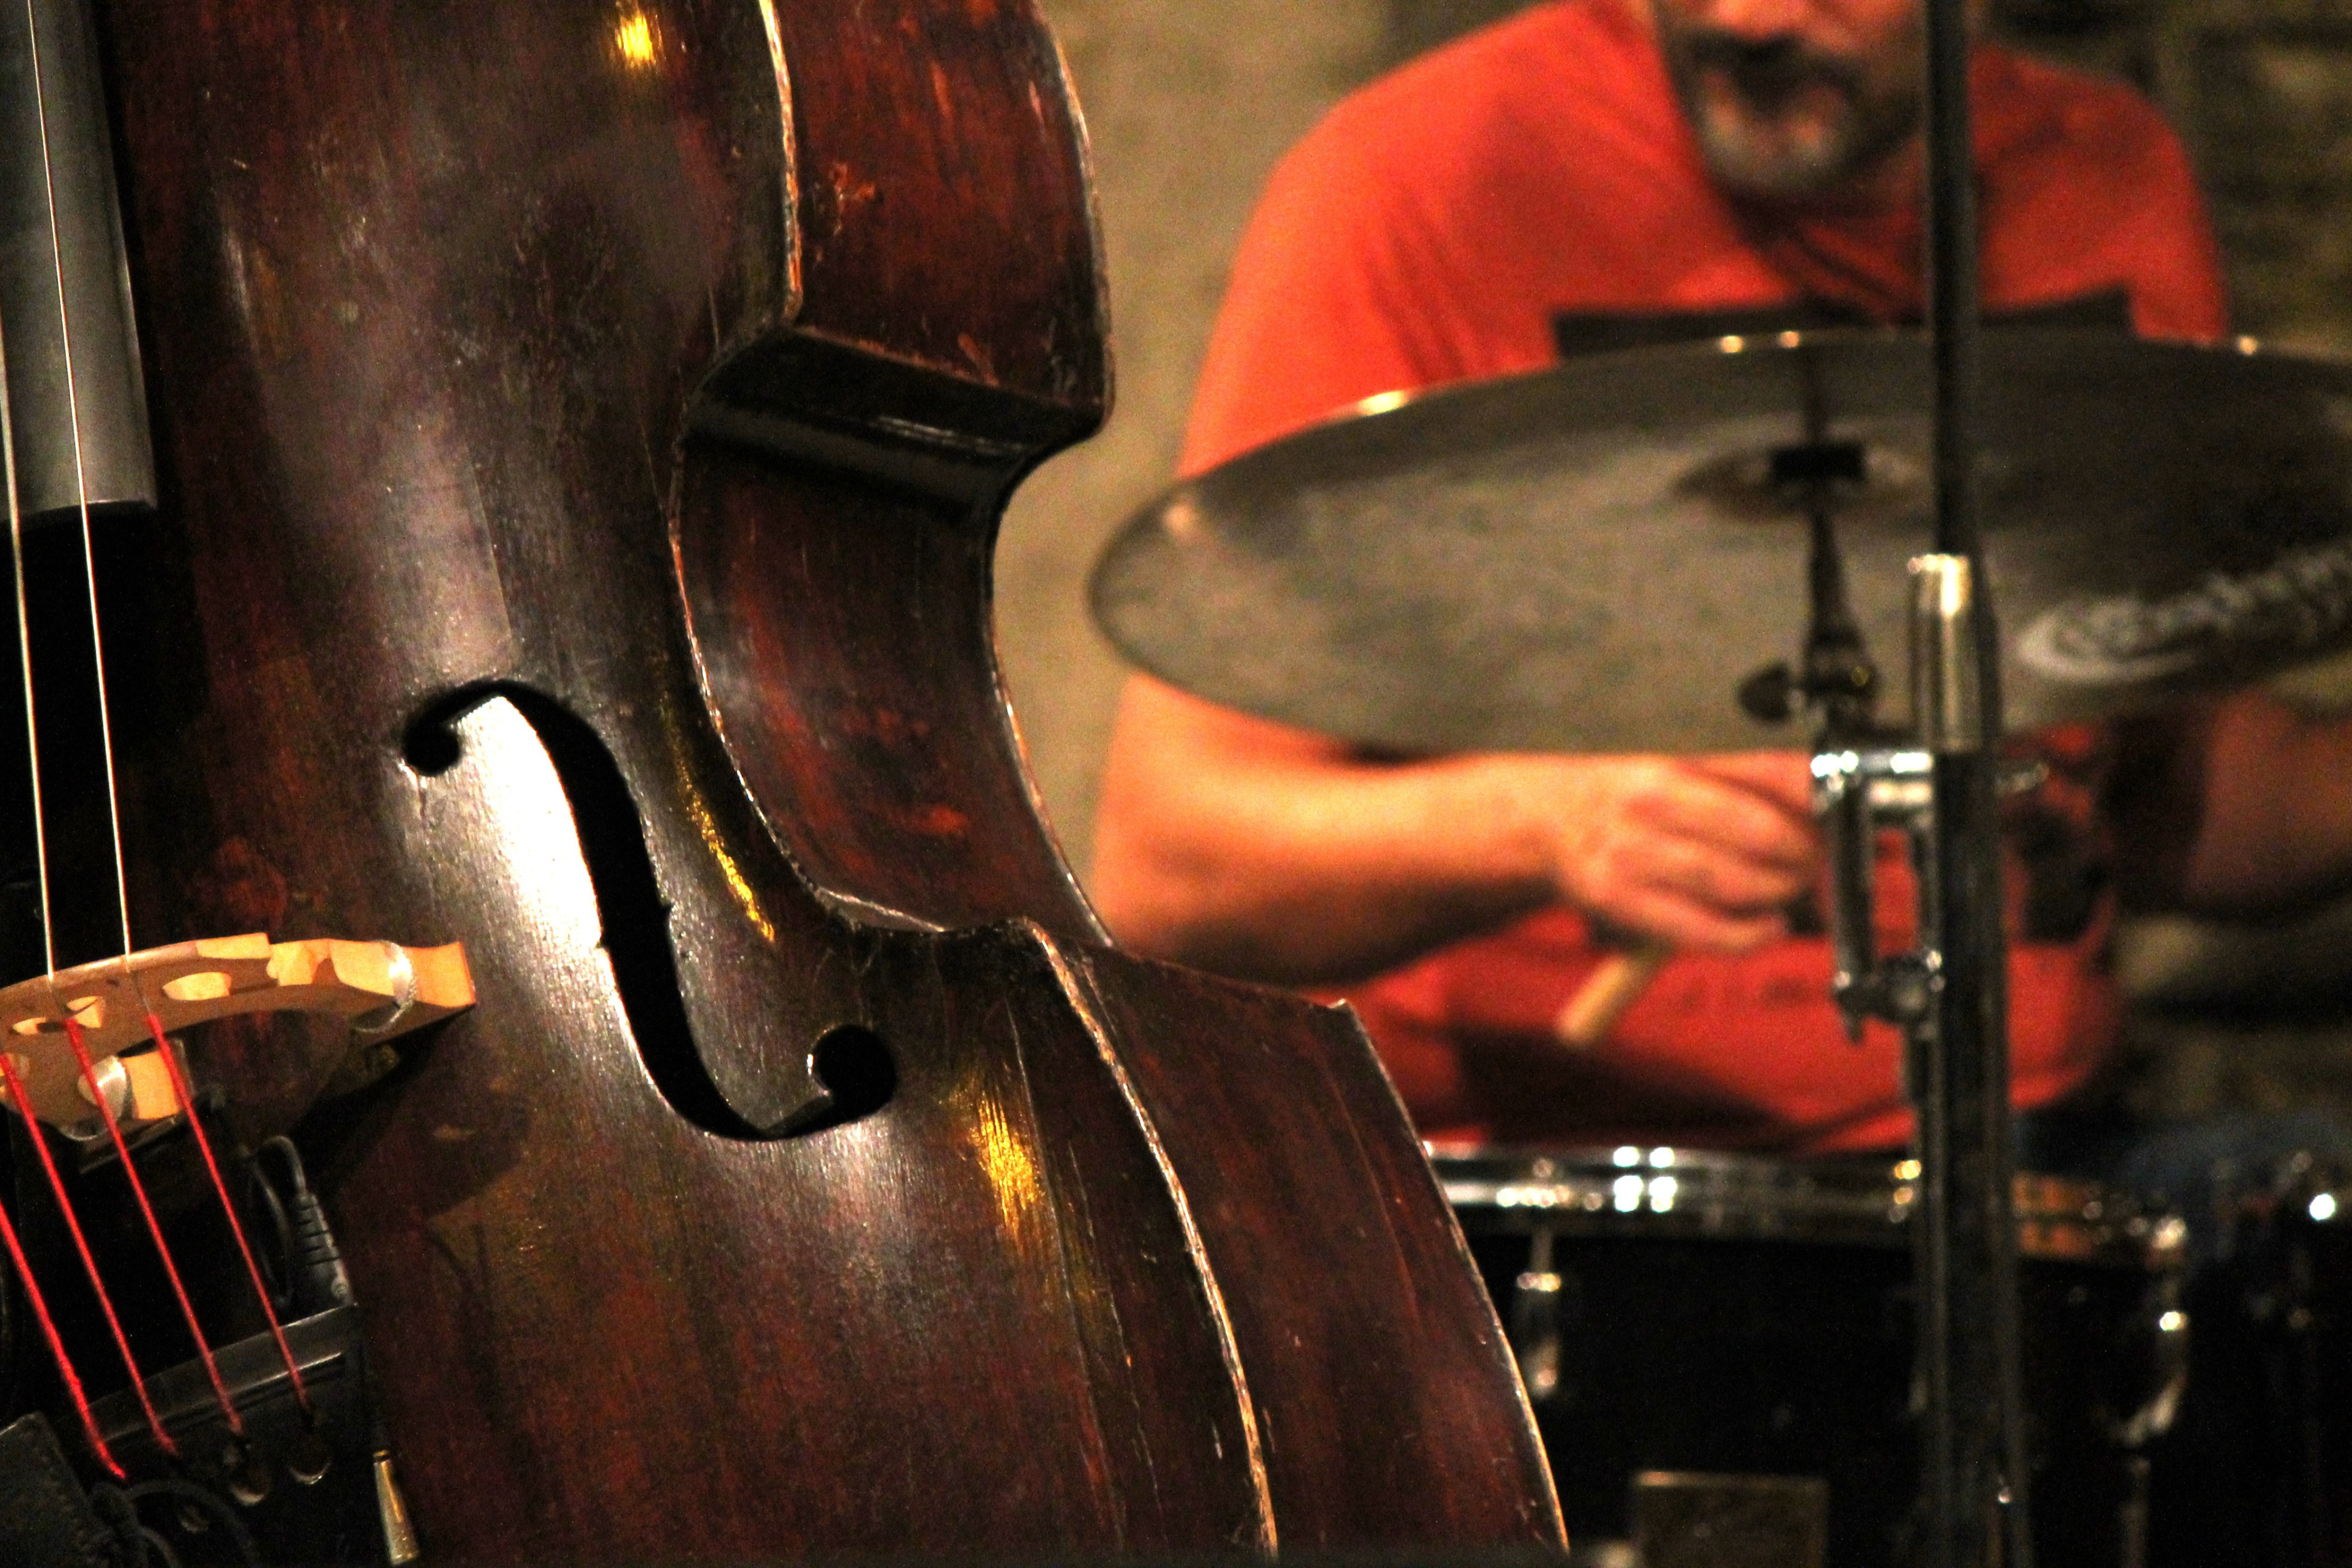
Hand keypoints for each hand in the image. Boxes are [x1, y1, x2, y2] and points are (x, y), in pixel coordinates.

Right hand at [1534, 752, 1818, 952]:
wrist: (1549, 822)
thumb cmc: (1629, 799)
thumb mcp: (1683, 770)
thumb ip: (1750, 784)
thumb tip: (1826, 809)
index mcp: (1673, 766)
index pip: (1766, 775)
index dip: (1815, 801)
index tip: (1840, 817)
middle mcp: (1651, 806)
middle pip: (1761, 834)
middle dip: (1805, 855)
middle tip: (1820, 862)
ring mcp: (1635, 856)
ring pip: (1737, 884)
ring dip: (1781, 892)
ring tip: (1793, 889)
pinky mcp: (1625, 902)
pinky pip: (1703, 930)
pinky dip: (1748, 936)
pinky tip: (1769, 928)